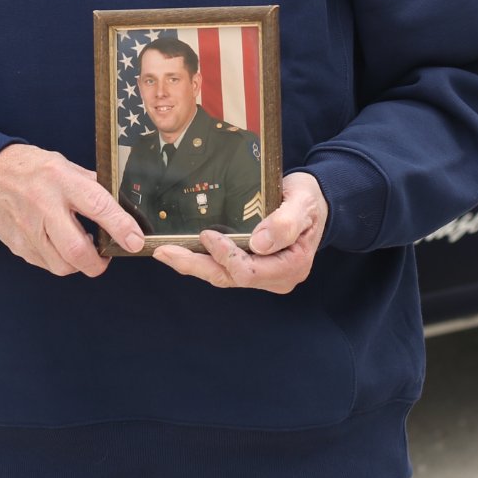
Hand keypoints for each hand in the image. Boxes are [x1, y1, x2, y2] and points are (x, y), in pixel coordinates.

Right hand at [0, 143, 143, 276]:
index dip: (121, 227)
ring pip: (61, 265)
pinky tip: (60, 246)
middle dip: (98, 262)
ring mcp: (28, 229)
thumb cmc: (34, 168)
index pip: (98, 206)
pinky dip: (60, 261)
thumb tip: (123, 206)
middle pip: (76, 250)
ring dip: (78, 263)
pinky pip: (46, 265)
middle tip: (106, 255)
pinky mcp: (18, 245)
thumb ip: (93, 186)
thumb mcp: (66, 166)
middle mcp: (44, 206)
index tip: (136, 241)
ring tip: (81, 247)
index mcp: (62, 181)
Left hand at [155, 171, 327, 293]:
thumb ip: (285, 222)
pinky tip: (180, 252)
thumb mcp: (303, 204)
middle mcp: (275, 278)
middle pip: (229, 278)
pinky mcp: (252, 267)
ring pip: (222, 276)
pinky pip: (224, 269)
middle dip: (195, 265)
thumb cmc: (309, 200)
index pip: (249, 271)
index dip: (226, 255)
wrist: (315, 202)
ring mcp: (263, 275)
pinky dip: (201, 261)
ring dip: (192, 264)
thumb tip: (259, 243)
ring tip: (163, 252)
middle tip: (163, 251)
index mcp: (290, 267)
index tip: (208, 234)